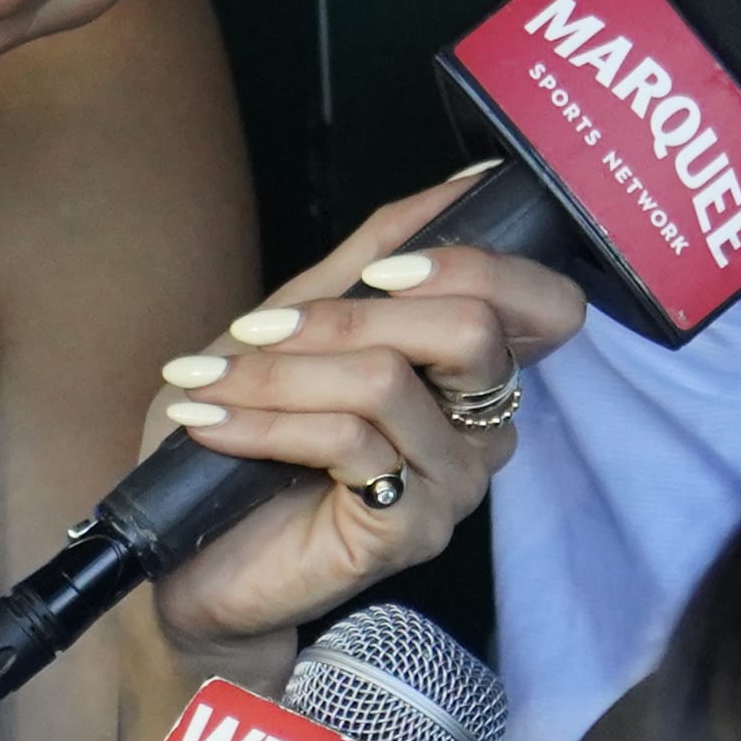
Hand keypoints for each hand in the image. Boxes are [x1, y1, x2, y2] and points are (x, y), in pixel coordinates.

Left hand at [140, 174, 587, 681]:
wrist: (192, 561)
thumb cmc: (251, 438)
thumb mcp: (304, 324)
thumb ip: (379, 256)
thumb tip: (469, 179)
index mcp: (479, 370)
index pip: (548, 305)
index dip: (476, 265)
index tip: (383, 270)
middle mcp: (486, 424)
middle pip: (473, 329)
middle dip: (352, 316)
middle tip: (261, 326)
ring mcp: (456, 481)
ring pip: (390, 382)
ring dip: (282, 372)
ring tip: (210, 382)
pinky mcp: (411, 530)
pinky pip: (349, 443)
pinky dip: (265, 421)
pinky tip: (213, 421)